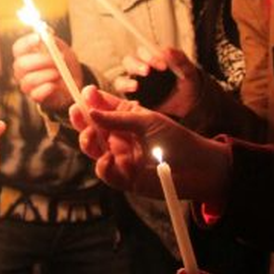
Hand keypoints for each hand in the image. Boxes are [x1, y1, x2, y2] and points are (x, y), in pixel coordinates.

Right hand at [11, 29, 82, 110]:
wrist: (73, 80)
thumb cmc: (63, 61)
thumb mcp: (61, 47)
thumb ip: (53, 40)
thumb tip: (47, 32)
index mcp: (25, 55)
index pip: (18, 48)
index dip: (26, 43)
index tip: (39, 38)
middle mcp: (22, 70)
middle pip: (20, 65)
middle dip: (39, 61)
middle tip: (56, 60)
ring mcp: (27, 84)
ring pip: (29, 80)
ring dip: (46, 75)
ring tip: (59, 73)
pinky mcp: (35, 97)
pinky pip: (36, 94)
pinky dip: (46, 88)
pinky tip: (55, 85)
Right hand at [70, 87, 231, 202]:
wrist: (196, 168)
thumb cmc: (176, 139)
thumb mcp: (148, 122)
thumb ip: (119, 119)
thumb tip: (90, 112)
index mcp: (125, 119)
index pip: (101, 107)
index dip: (90, 101)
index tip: (83, 94)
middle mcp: (119, 137)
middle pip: (91, 128)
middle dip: (81, 120)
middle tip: (77, 114)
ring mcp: (120, 157)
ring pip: (93, 149)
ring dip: (87, 141)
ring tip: (91, 136)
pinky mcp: (123, 178)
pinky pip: (104, 171)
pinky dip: (102, 165)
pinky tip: (108, 158)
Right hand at [114, 45, 203, 117]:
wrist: (190, 109)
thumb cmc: (188, 87)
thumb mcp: (189, 73)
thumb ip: (181, 60)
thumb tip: (167, 49)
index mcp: (152, 60)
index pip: (143, 52)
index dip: (150, 56)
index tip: (163, 66)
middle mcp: (139, 72)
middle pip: (128, 62)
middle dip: (136, 65)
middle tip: (147, 71)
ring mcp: (134, 87)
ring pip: (120, 81)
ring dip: (126, 82)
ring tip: (136, 86)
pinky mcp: (132, 102)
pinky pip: (124, 100)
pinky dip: (128, 101)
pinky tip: (137, 104)